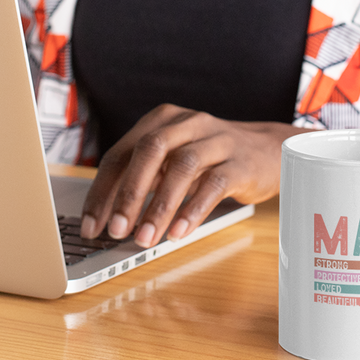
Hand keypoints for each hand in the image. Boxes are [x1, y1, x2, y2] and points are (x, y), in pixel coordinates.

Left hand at [78, 104, 300, 247]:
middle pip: (149, 152)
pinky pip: (213, 184)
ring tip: (145, 239)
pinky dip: (193, 210)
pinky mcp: (240, 161)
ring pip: (180, 168)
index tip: (91, 225)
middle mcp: (186, 123)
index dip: (102, 191)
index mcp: (161, 121)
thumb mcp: (173, 160)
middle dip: (128, 194)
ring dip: (159, 207)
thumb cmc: (211, 158)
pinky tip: (179, 232)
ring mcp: (216, 140)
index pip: (121, 154)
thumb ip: (146, 179)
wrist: (269, 149)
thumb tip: (111, 219)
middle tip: (115, 230)